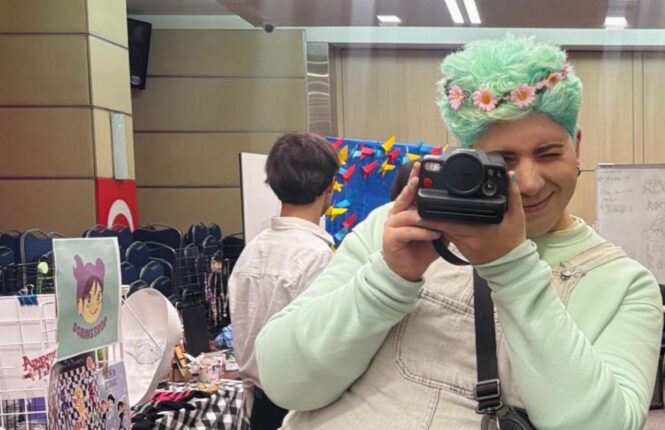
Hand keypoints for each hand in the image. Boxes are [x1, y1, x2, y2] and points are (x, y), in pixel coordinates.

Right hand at [383, 162, 445, 281]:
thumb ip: (442, 220)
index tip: (421, 166)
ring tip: (437, 219)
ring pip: (408, 215)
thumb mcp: (435, 232)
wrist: (407, 270)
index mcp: (406, 209)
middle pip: (404, 196)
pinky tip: (433, 233)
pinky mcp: (390, 237)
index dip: (415, 178)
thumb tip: (460, 210)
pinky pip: (407, 231)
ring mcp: (391, 225)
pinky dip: (421, 232)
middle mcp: (397, 213)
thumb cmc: (419, 248)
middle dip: (412, 186)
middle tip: (418, 178)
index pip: (411, 191)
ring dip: (424, 216)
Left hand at [418, 171, 526, 264]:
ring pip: (443, 229)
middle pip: (444, 223)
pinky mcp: (459, 248)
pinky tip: (436, 216)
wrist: (509, 265)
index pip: (454, 218)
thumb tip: (510, 174)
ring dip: (434, 219)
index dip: (438, 210)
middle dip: (431, 213)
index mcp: (483, 228)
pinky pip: (447, 235)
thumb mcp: (517, 216)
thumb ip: (513, 194)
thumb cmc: (513, 239)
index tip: (427, 200)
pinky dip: (441, 226)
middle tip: (419, 200)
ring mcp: (463, 244)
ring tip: (424, 206)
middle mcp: (470, 237)